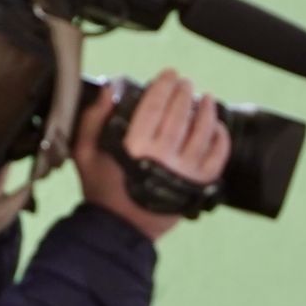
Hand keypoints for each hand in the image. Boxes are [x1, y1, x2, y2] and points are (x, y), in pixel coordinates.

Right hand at [72, 70, 231, 241]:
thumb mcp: (85, 153)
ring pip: (202, 133)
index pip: (154, 107)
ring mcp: (184, 172)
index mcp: (134, 148)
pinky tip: (216, 126)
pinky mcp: (198, 186)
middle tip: (186, 83)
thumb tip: (108, 89)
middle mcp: (162, 158)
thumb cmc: (101, 191)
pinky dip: (220, 139)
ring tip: (206, 98)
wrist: (119, 230)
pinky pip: (217, 157)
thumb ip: (93, 119)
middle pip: (180, 115)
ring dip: (206, 111)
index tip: (169, 74)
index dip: (163, 86)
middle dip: (184, 94)